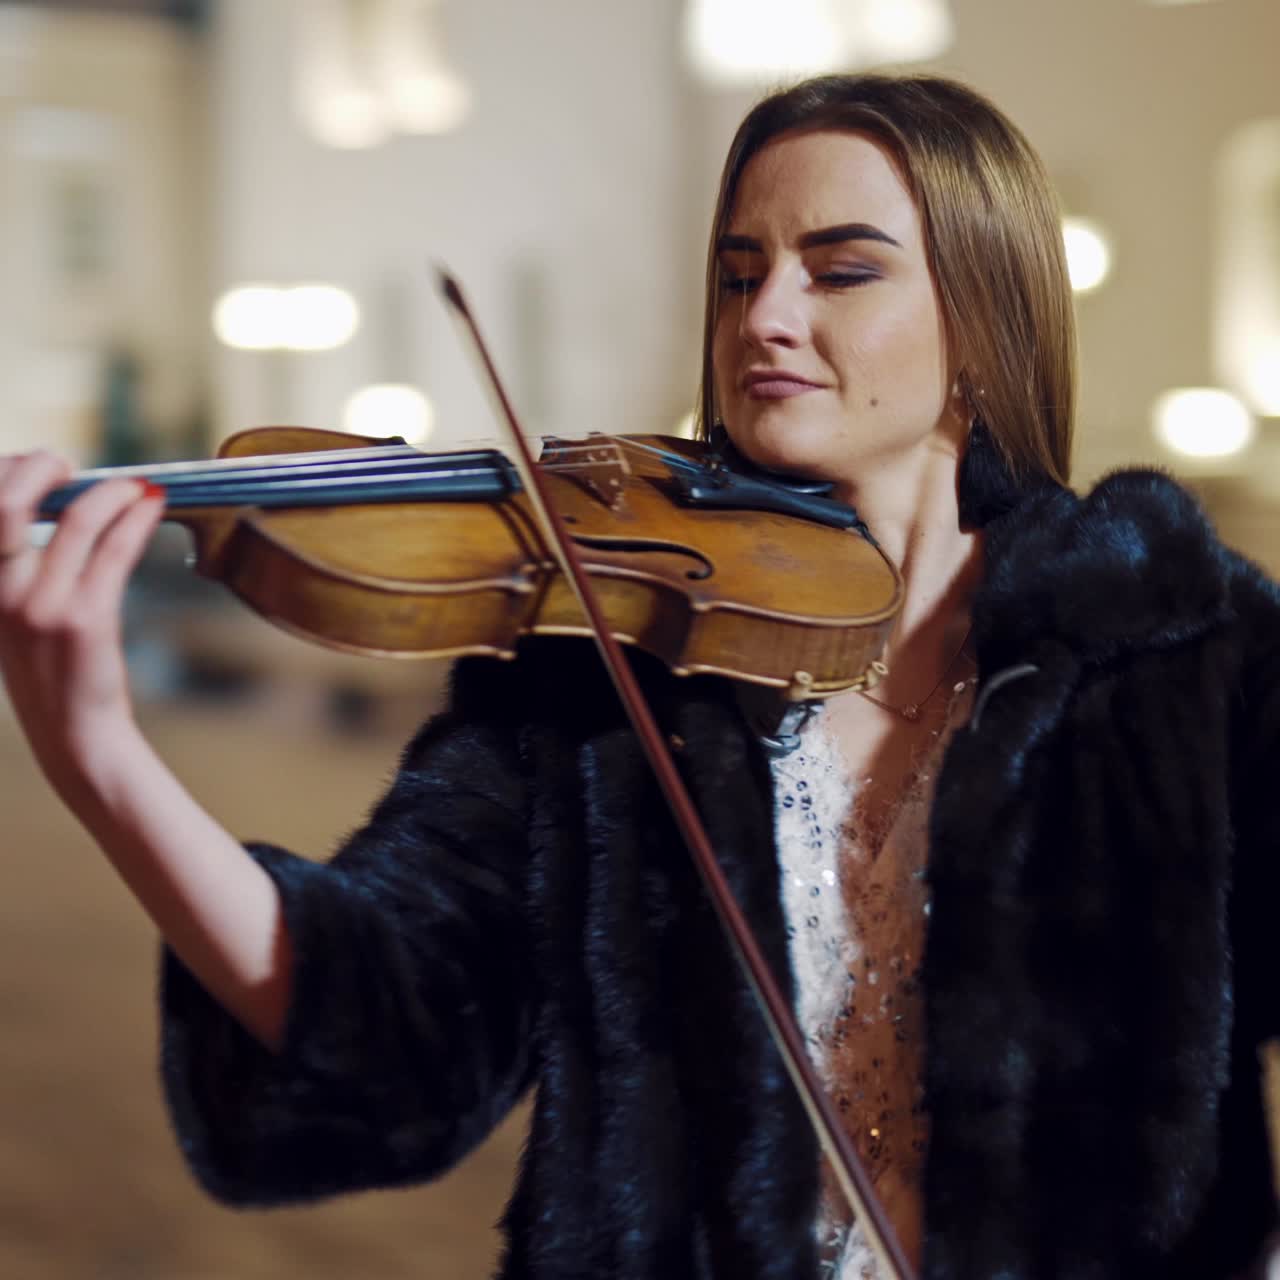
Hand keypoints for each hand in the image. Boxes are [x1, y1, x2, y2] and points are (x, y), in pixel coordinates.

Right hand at [0, 451, 164, 798]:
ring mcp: (41, 607)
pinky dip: (136, 519)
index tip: (47, 468)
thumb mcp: (16, 619)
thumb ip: (19, 570)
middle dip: (41, 467)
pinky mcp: (86, 621)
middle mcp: (0, 595)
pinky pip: (114, 552)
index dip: (11, 472)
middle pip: (5, 501)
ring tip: (136, 486)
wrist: (75, 738)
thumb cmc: (54, 674)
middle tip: (75, 465)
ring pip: (75, 521)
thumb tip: (54, 508)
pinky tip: (152, 506)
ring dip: (111, 491)